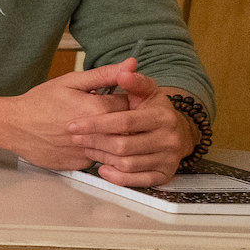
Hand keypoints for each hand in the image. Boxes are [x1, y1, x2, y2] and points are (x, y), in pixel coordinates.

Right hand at [0, 61, 133, 171]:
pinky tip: (86, 143)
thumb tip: (131, 63)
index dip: (129, 101)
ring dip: (113, 139)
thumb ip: (105, 74)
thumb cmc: (40, 102)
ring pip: (117, 148)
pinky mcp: (79, 165)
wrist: (13, 126)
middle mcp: (96, 133)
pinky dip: (97, 152)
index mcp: (97, 109)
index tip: (119, 99)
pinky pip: (99, 160)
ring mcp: (87, 152)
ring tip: (102, 130)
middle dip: (124, 122)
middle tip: (111, 116)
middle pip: (129, 129)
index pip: (132, 106)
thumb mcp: (71, 81)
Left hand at [67, 60, 198, 186]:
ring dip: (102, 157)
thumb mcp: (145, 92)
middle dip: (95, 142)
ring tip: (87, 148)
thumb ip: (133, 81)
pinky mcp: (164, 175)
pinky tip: (102, 168)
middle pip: (123, 145)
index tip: (74, 125)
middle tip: (76, 138)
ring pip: (126, 163)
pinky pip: (137, 181)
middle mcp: (170, 138)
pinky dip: (117, 177)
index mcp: (163, 115)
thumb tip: (125, 68)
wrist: (174, 133)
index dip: (96, 124)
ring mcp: (168, 158)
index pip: (124, 121)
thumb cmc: (151, 111)